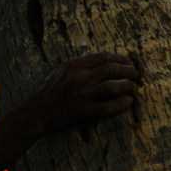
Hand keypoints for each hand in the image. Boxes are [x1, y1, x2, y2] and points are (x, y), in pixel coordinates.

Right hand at [25, 52, 139, 134]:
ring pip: (113, 86)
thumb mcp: (58, 71)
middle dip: (129, 71)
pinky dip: (122, 104)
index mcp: (73, 65)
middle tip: (135, 74)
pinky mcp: (83, 111)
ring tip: (131, 86)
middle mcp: (79, 77)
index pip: (104, 57)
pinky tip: (128, 102)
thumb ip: (78, 65)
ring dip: (127, 85)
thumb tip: (100, 60)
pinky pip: (109, 107)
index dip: (120, 59)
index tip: (128, 62)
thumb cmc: (45, 91)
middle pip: (112, 69)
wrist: (35, 113)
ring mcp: (82, 94)